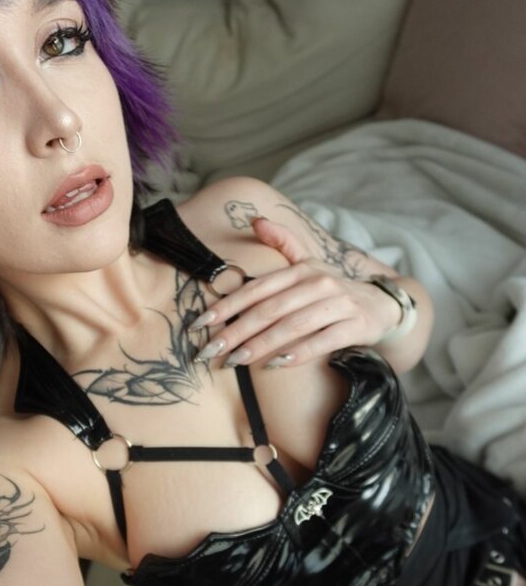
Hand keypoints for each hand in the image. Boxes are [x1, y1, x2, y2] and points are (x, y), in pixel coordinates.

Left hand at [193, 217, 401, 367]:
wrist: (384, 305)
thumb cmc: (334, 290)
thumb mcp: (310, 263)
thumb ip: (283, 243)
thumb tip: (255, 220)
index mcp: (301, 270)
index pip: (257, 288)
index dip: (228, 305)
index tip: (201, 323)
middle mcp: (319, 283)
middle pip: (270, 309)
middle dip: (236, 331)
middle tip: (210, 350)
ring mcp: (338, 304)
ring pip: (293, 325)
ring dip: (261, 344)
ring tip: (235, 360)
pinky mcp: (355, 325)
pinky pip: (323, 341)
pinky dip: (299, 352)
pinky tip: (276, 364)